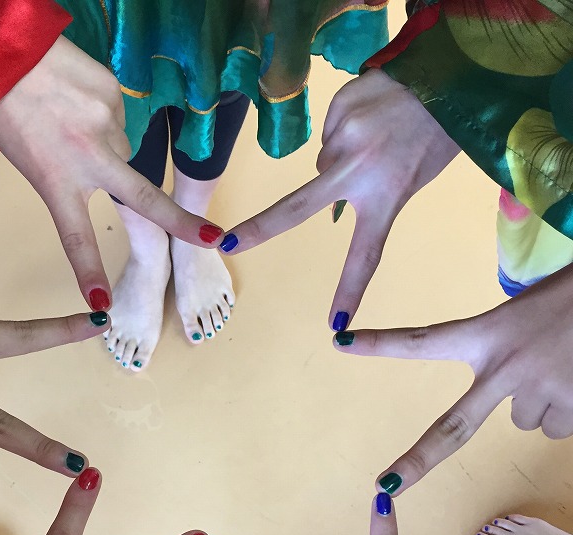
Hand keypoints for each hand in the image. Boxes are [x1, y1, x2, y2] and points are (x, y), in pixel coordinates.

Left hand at [0, 36, 222, 311]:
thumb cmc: (3, 109)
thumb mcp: (27, 158)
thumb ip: (70, 175)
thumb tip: (114, 170)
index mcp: (54, 180)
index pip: (76, 237)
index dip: (89, 271)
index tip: (102, 304)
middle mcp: (87, 155)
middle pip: (144, 199)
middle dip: (182, 223)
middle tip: (213, 238)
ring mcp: (106, 121)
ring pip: (123, 148)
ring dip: (108, 147)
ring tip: (72, 124)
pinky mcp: (113, 91)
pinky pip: (118, 115)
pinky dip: (104, 117)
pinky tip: (79, 101)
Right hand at [221, 69, 459, 328]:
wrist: (451, 70)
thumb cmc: (440, 134)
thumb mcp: (416, 177)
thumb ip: (374, 195)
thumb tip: (330, 200)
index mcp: (388, 195)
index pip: (365, 254)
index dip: (349, 289)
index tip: (337, 322)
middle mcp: (360, 168)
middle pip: (297, 207)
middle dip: (258, 228)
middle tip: (226, 243)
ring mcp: (345, 135)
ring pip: (323, 161)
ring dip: (339, 158)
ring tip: (376, 137)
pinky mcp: (338, 108)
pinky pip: (329, 131)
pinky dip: (343, 130)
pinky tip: (370, 115)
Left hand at [334, 261, 572, 494]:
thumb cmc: (571, 299)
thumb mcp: (525, 315)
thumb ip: (506, 354)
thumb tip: (516, 409)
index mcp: (487, 333)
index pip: (423, 340)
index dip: (380, 343)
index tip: (340, 340)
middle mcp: (506, 368)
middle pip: (454, 427)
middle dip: (417, 461)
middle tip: (385, 485)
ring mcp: (540, 391)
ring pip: (525, 422)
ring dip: (540, 402)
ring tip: (561, 366)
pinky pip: (558, 427)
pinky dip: (567, 409)